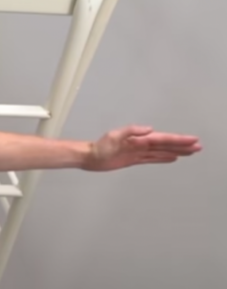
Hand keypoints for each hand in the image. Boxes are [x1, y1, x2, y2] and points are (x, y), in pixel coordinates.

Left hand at [83, 125, 201, 170]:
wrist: (90, 157)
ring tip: (191, 152)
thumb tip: (149, 129)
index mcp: (139, 138)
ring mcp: (138, 152)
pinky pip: (152, 159)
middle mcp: (141, 144)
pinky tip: (173, 158)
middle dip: (182, 145)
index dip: (178, 140)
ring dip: (176, 151)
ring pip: (162, 152)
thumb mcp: (114, 136)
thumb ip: (131, 131)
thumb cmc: (100, 147)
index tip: (192, 140)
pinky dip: (163, 158)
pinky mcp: (134, 159)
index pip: (163, 139)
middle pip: (166, 145)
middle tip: (198, 147)